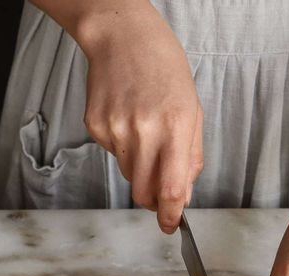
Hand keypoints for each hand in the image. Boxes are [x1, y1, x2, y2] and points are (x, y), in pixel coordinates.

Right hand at [76, 1, 202, 231]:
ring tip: (145, 134)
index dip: (170, 215)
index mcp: (176, 127)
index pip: (171, 189)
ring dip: (139, 168)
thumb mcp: (192, 112)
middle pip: (143, 192)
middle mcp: (145, 131)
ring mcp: (116, 129)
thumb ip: (191, 160)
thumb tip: (182, 197)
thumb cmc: (164, 70)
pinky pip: (112, 155)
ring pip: (128, 175)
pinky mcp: (96, 126)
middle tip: (159, 189)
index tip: (170, 226)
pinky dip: (122, 147)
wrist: (122, 37)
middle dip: (152, 199)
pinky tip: (127, 120)